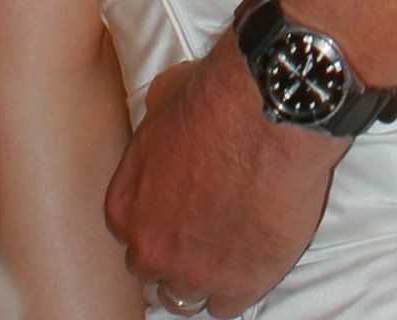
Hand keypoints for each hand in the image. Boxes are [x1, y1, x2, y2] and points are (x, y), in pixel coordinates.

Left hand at [104, 32, 339, 317]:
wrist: (270, 111)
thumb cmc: (218, 98)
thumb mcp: (164, 99)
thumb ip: (154, 132)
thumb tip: (160, 125)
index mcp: (126, 207)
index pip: (129, 232)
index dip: (154, 219)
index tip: (174, 209)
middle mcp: (152, 248)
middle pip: (151, 269)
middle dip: (172, 251)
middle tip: (200, 230)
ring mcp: (195, 272)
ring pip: (184, 296)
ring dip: (200, 276)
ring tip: (223, 252)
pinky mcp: (241, 283)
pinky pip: (225, 307)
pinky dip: (235, 288)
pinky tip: (247, 264)